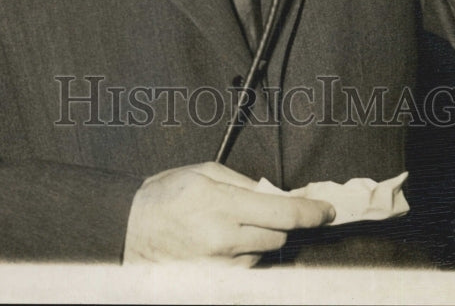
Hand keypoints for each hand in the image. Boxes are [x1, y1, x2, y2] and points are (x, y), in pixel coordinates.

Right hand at [122, 161, 334, 265]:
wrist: (126, 231)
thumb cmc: (162, 197)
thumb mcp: (202, 172)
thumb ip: (242, 182)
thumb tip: (275, 194)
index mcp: (221, 204)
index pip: (284, 213)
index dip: (312, 212)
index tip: (328, 210)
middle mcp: (224, 239)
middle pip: (279, 237)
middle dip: (279, 224)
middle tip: (261, 211)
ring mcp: (220, 266)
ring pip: (263, 254)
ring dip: (258, 240)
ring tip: (226, 226)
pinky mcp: (216, 282)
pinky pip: (245, 269)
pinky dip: (243, 255)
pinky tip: (220, 243)